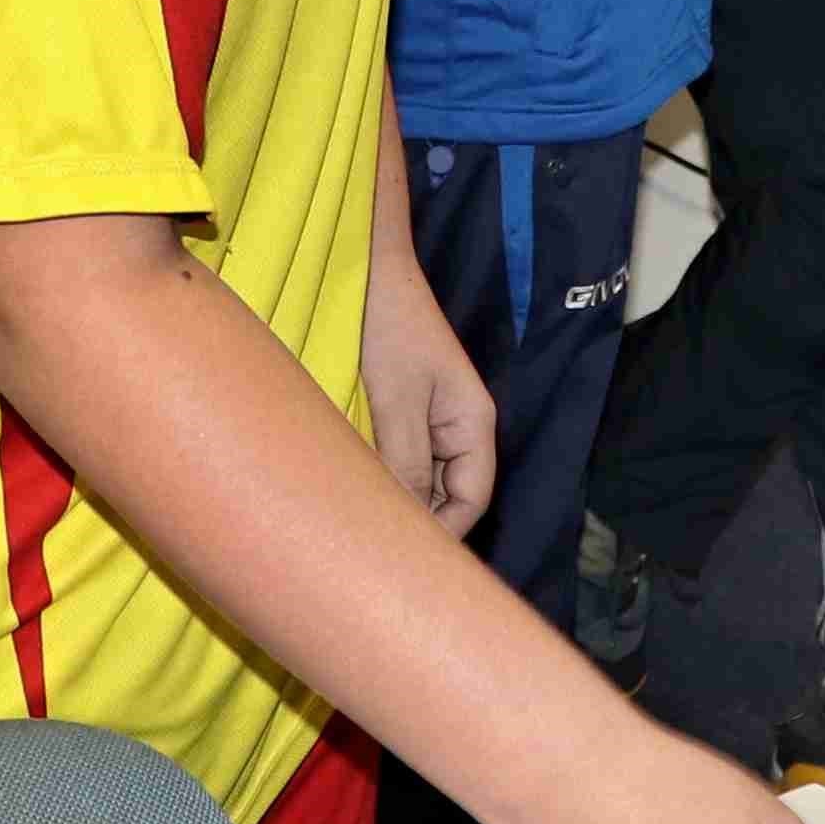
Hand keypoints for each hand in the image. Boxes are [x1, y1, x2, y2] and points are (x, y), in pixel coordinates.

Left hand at [364, 241, 496, 534]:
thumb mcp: (395, 398)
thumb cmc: (385, 326)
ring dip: (393, 495)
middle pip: (448, 493)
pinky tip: (351, 481)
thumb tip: (405, 522)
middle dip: (416, 518)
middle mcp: (458, 425)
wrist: (366, 270)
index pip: (472, 499)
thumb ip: (406, 461)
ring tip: (355, 516)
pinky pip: (400, 455)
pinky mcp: (402, 408)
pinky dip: (380, 472)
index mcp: (473, 423)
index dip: (442, 532)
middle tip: (368, 540)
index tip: (397, 553)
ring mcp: (430, 417)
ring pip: (420, 477)